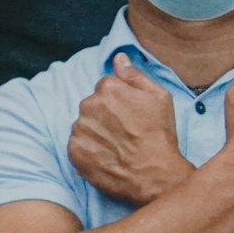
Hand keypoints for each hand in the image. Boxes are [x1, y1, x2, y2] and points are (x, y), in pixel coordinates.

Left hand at [67, 54, 190, 204]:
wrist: (154, 174)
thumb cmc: (159, 135)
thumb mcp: (159, 97)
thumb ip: (134, 75)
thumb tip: (118, 58)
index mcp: (108, 88)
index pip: (106, 87)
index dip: (119, 102)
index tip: (130, 116)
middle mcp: (88, 105)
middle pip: (92, 105)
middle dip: (105, 115)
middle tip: (125, 132)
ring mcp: (79, 129)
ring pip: (84, 125)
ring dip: (96, 132)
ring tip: (117, 147)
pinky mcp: (74, 151)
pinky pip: (78, 145)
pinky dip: (89, 150)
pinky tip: (107, 156)